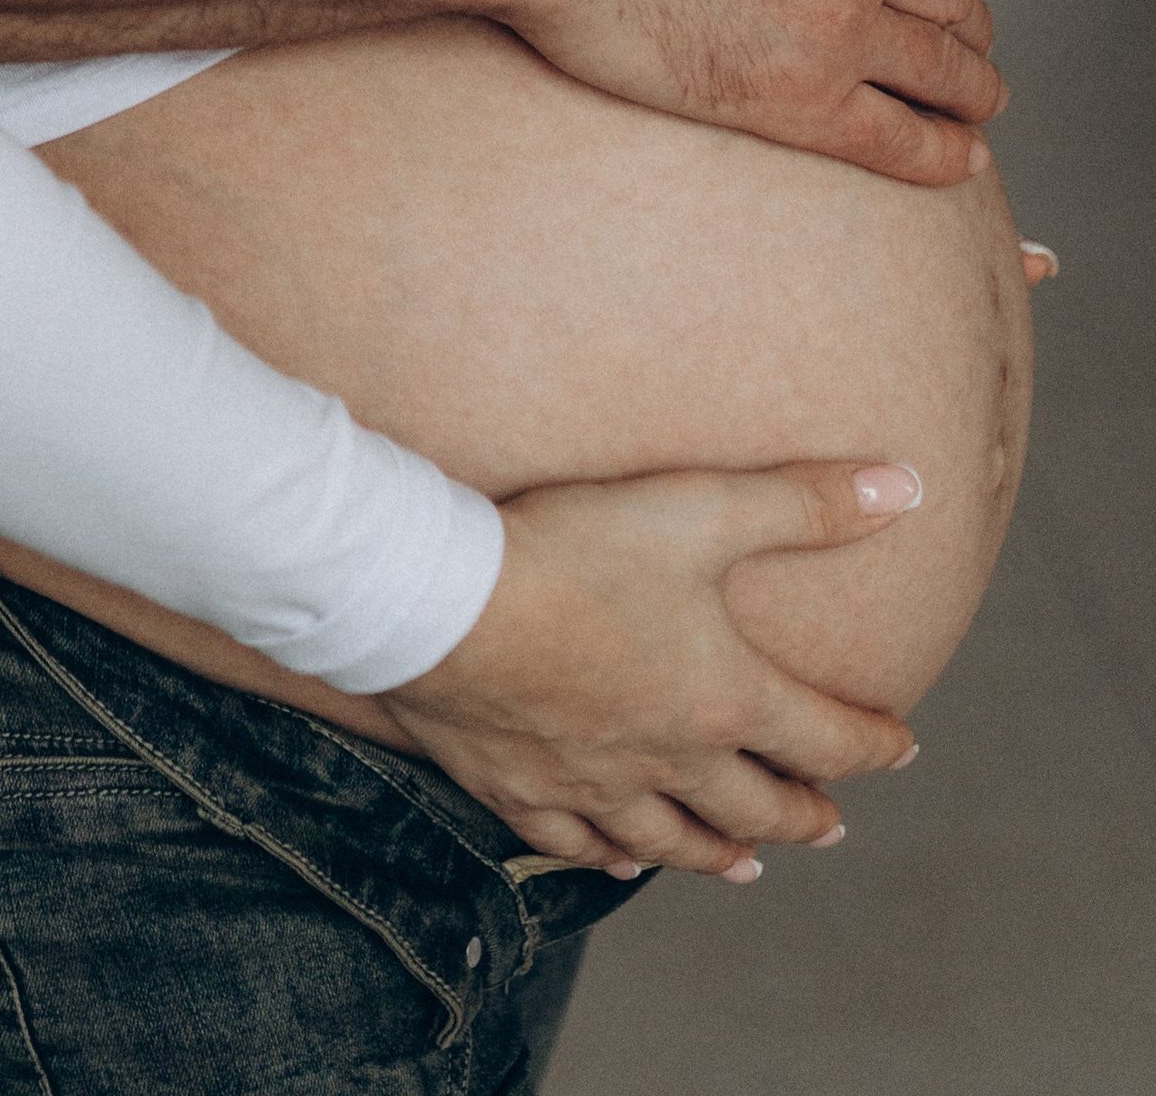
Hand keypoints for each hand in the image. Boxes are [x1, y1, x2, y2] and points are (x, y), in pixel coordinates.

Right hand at [372, 457, 927, 878]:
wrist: (445, 602)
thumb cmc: (576, 549)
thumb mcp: (701, 508)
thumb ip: (804, 502)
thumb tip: (906, 486)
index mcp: (722, 698)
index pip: (824, 737)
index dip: (873, 744)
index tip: (902, 746)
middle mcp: (669, 759)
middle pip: (755, 806)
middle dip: (801, 813)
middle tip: (829, 823)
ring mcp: (594, 782)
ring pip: (673, 839)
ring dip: (719, 853)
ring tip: (747, 865)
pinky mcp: (522, 787)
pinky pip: (578, 843)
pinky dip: (611, 858)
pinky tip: (623, 862)